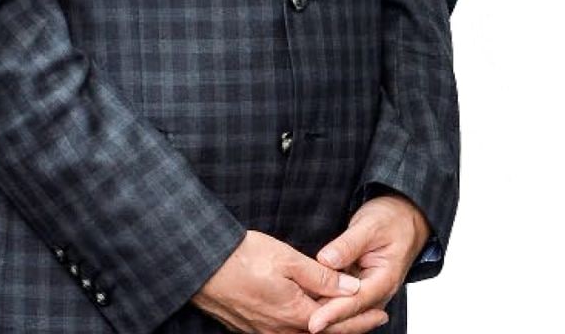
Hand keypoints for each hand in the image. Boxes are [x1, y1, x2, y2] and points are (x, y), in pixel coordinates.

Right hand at [191, 229, 360, 332]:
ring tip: (346, 316)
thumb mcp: (287, 259)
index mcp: (296, 314)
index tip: (381, 312)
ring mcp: (266, 333)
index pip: (338, 321)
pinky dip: (305, 324)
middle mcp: (283, 331)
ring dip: (328, 325)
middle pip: (325, 332)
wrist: (202, 266)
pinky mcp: (252, 329)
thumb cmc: (242, 258)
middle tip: (374, 318)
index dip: (361, 317)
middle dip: (351, 325)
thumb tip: (352, 289)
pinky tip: (308, 315)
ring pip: (305, 333)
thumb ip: (322, 277)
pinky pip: (287, 332)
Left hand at [307, 196, 430, 332]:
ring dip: (323, 310)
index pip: (356, 301)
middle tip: (300, 320)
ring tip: (298, 315)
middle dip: (325, 317)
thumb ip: (348, 244)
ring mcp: (367, 290)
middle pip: (349, 311)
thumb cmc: (391, 220)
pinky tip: (306, 300)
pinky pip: (341, 297)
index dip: (333, 313)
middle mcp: (377, 291)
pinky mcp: (358, 285)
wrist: (404, 217)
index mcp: (384, 279)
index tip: (313, 322)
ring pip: (343, 307)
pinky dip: (325, 299)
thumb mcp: (369, 226)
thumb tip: (326, 260)